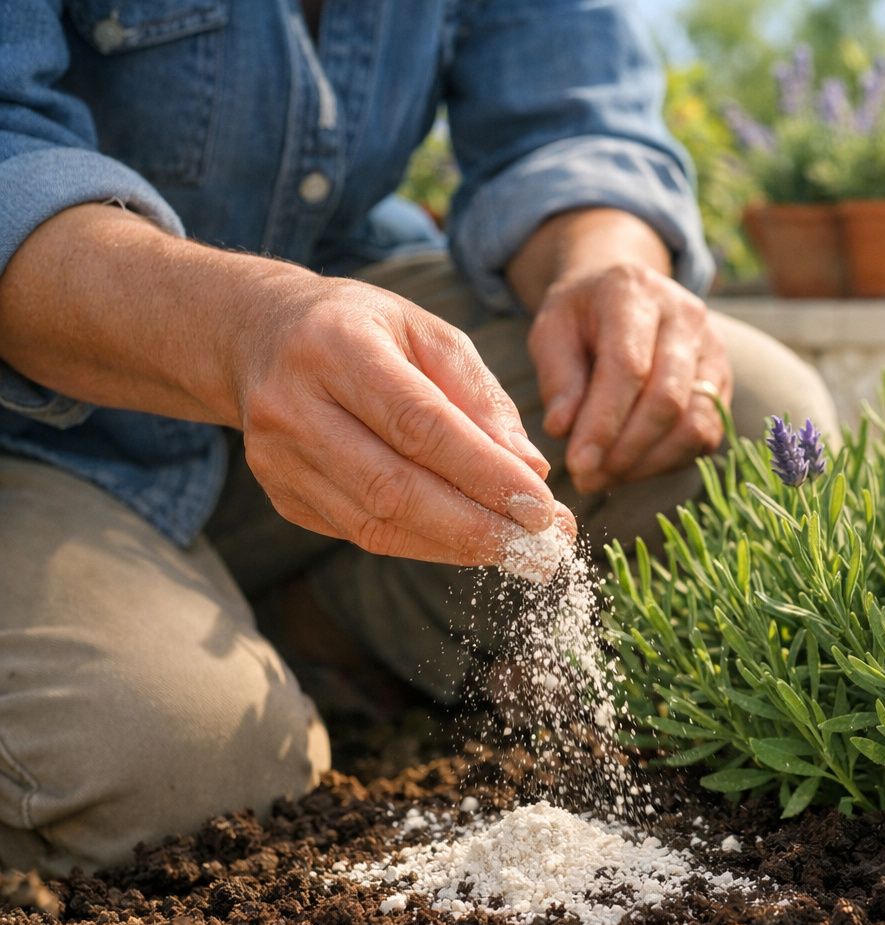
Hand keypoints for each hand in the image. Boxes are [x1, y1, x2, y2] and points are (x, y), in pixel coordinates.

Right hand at [235, 274, 570, 564]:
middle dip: (477, 527)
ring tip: (519, 552)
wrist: (259, 337)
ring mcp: (279, 459)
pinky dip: (426, 544)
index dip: (483, 473)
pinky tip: (469, 541)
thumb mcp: (426, 332)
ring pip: (377, 524)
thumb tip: (529, 468)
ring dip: (458, 546)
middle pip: (394, 487)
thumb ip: (480, 396)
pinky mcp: (282, 496)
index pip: (419, 424)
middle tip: (541, 549)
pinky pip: (364, 535)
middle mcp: (294, 406)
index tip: (542, 508)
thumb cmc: (362, 329)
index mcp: (336, 347)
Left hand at [528, 263, 731, 491]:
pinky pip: (705, 434)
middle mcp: (685, 316)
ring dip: (647, 462)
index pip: (628, 366)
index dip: (603, 422)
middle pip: (667, 399)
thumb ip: (557, 377)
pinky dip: (667, 460)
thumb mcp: (551, 331)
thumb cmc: (582, 317)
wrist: (626, 294)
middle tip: (587, 478)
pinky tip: (631, 466)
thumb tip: (562, 429)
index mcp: (635, 292)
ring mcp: (712, 350)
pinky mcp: (723, 382)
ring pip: (693, 423)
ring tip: (605, 476)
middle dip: (624, 450)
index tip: (577, 463)